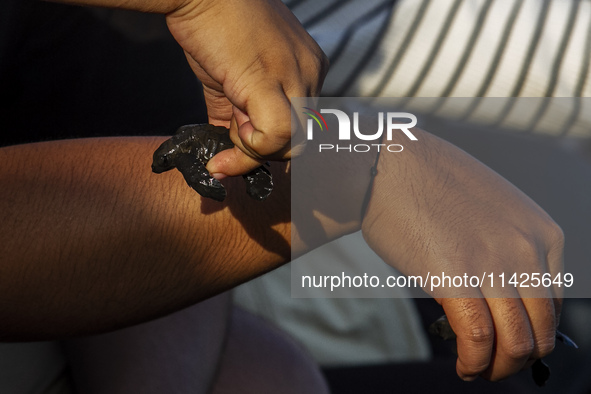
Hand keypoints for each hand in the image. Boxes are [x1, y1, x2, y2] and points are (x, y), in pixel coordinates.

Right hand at [166, 0, 327, 176]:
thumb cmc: (211, 28)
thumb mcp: (232, 78)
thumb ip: (237, 114)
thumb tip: (228, 152)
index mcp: (307, 67)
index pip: (302, 124)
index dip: (270, 142)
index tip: (238, 141)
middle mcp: (310, 71)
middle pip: (301, 137)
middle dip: (262, 149)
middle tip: (230, 136)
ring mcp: (295, 75)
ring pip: (293, 141)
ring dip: (254, 148)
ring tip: (230, 124)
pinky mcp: (269, 80)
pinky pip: (275, 135)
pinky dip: (250, 145)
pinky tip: (231, 128)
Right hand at [362, 129, 563, 380]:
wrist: (388, 165)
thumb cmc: (429, 184)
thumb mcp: (488, 209)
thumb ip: (504, 248)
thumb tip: (494, 295)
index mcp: (542, 232)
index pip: (554, 305)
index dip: (532, 332)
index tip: (508, 341)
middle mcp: (527, 251)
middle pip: (541, 330)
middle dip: (520, 359)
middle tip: (495, 365)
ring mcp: (494, 265)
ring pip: (517, 343)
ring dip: (499, 368)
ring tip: (478, 371)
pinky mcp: (456, 279)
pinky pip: (478, 340)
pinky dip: (474, 364)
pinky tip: (464, 367)